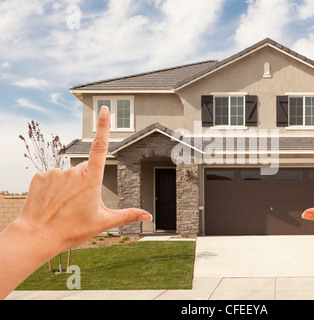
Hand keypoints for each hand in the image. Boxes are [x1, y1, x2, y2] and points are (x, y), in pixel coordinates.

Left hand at [0, 106, 150, 298]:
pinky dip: (53, 188)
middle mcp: (73, 171)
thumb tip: (148, 216)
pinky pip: (51, 178)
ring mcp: (55, 173)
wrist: (37, 237)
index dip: (103, 126)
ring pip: (67, 176)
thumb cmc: (72, 230)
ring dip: (68, 187)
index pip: (100, 147)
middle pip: (84, 171)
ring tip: (63, 207)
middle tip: (79, 206)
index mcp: (91, 179)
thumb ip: (127, 215)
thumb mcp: (103, 223)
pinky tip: (51, 203)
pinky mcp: (39, 177)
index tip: (104, 109)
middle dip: (85, 184)